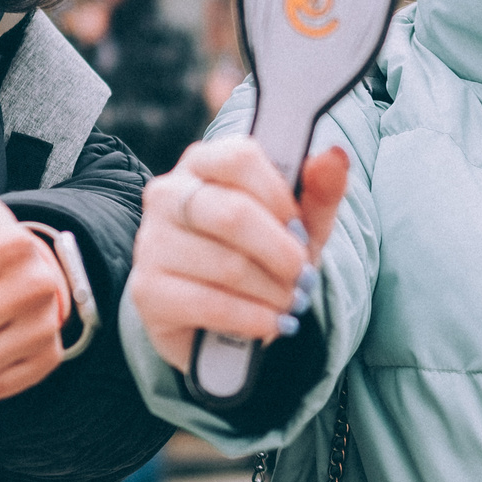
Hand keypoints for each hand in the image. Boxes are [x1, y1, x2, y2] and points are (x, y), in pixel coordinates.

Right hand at [128, 136, 348, 368]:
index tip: (300, 227)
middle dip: (282, 252)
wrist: (224, 320)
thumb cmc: (263, 258)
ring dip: (273, 291)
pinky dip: (253, 319)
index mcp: (203, 163)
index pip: (239, 158)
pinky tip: (271, 324)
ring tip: (290, 302)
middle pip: (232, 213)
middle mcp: (168, 195)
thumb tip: (335, 157)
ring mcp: (151, 243)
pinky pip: (209, 304)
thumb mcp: (301, 225)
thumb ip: (320, 191)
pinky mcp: (147, 291)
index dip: (280, 196)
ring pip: (227, 265)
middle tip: (304, 276)